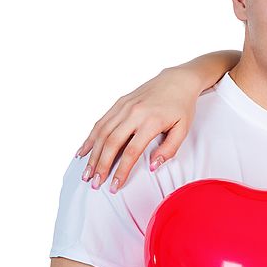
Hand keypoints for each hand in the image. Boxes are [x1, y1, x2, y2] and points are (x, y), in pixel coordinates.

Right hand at [75, 68, 197, 191]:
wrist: (177, 80)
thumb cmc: (182, 107)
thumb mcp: (183, 129)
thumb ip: (169, 149)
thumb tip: (152, 167)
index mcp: (151, 121)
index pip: (131, 151)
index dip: (121, 171)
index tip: (114, 186)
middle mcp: (134, 113)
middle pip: (111, 143)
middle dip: (101, 166)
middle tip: (95, 183)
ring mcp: (124, 106)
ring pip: (102, 133)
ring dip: (92, 155)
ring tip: (87, 174)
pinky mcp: (119, 103)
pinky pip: (101, 122)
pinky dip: (90, 138)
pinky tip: (83, 152)